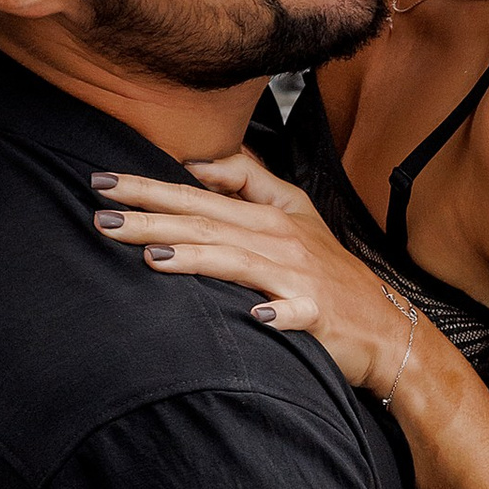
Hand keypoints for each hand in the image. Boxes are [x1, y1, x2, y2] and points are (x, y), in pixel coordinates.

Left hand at [91, 151, 417, 396]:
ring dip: (196, 257)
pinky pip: (293, 311)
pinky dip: (275, 313)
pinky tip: (252, 315)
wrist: (386, 326)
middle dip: (152, 215)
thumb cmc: (331, 273)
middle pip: (206, 222)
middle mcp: (278, 239)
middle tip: (102, 215)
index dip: (150, 185)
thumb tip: (196, 162)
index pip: (197, 193)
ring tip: (152, 256)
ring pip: (237, 260)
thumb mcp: (294, 214)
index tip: (103, 181)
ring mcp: (297, 276)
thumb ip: (248, 181)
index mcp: (267, 214)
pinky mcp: (315, 313)